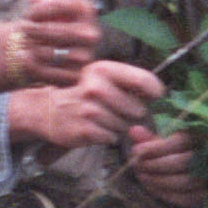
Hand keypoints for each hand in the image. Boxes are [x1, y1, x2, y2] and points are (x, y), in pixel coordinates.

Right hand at [5, 59, 164, 150]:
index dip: (153, 91)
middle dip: (131, 113)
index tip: (152, 95)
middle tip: (115, 109)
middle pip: (137, 109)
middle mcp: (95, 87)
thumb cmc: (84, 95)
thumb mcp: (102, 78)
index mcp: (103, 69)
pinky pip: (111, 137)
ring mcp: (90, 110)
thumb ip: (129, 81)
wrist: (49, 111)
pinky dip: (107, 136)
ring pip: (125, 126)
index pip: (143, 80)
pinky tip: (94, 128)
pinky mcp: (86, 130)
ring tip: (101, 119)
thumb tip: (158, 93)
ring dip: (117, 126)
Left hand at [10, 0, 99, 87]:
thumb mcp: (44, 1)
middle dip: (33, 29)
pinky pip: (50, 73)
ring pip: (52, 53)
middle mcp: (91, 35)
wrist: (48, 46)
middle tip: (22, 28)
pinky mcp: (74, 77)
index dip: (43, 8)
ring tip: (23, 43)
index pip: (66, 5)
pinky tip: (23, 56)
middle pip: (56, 31)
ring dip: (31, 47)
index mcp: (85, 11)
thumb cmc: (45, 19)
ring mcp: (85, 57)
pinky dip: (31, 65)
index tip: (29, 13)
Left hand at [124, 123, 204, 207]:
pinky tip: (151, 188)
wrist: (199, 167)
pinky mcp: (207, 194)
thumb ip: (150, 138)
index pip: (179, 142)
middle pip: (181, 162)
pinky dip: (166, 194)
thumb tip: (133, 131)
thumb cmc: (177, 150)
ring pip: (184, 181)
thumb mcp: (166, 141)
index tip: (136, 150)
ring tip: (141, 176)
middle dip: (154, 165)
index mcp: (200, 137)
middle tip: (136, 165)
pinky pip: (186, 198)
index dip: (155, 148)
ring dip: (158, 180)